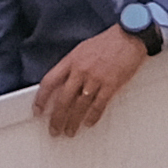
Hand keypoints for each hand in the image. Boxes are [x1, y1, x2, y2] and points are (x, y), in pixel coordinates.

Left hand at [38, 25, 155, 134]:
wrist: (129, 36)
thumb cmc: (107, 42)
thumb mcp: (82, 49)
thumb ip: (71, 66)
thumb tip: (62, 83)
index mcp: (71, 60)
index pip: (49, 82)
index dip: (41, 99)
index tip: (37, 110)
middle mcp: (80, 70)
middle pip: (63, 99)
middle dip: (56, 118)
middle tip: (54, 130)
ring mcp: (96, 79)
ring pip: (79, 106)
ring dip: (73, 122)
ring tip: (69, 131)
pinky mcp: (111, 85)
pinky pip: (99, 105)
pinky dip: (93, 116)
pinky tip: (88, 123)